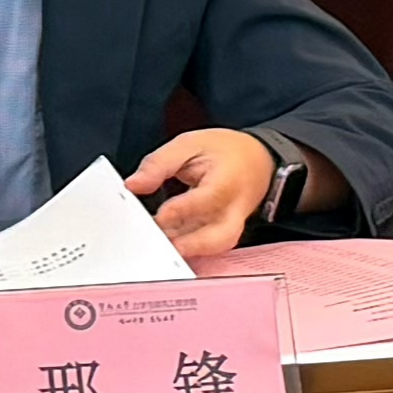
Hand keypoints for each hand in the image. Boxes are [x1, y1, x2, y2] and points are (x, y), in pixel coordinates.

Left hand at [123, 129, 275, 258]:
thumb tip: (133, 185)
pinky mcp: (226, 233)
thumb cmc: (225, 151)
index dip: (183, 210)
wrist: (258, 160)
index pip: (208, 199)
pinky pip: (209, 246)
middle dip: (191, 244)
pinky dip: (188, 246)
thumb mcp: (189, 143)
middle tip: (161, 243)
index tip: (160, 216)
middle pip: (221, 236)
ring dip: (186, 248)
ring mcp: (233, 224)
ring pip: (215, 246)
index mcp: (227, 179)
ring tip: (159, 243)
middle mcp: (235, 208)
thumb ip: (159, 163)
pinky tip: (167, 240)